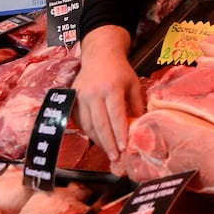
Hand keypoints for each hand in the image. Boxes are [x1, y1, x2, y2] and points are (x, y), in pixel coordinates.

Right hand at [72, 25, 144, 164]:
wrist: (100, 55)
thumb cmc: (120, 70)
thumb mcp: (134, 84)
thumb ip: (136, 105)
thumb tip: (140, 126)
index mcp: (111, 88)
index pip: (116, 116)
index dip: (120, 134)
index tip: (124, 148)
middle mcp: (94, 93)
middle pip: (100, 124)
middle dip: (108, 143)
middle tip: (115, 157)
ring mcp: (80, 96)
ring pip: (88, 125)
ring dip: (98, 141)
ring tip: (108, 151)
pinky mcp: (73, 99)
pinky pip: (79, 121)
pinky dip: (88, 132)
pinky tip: (98, 139)